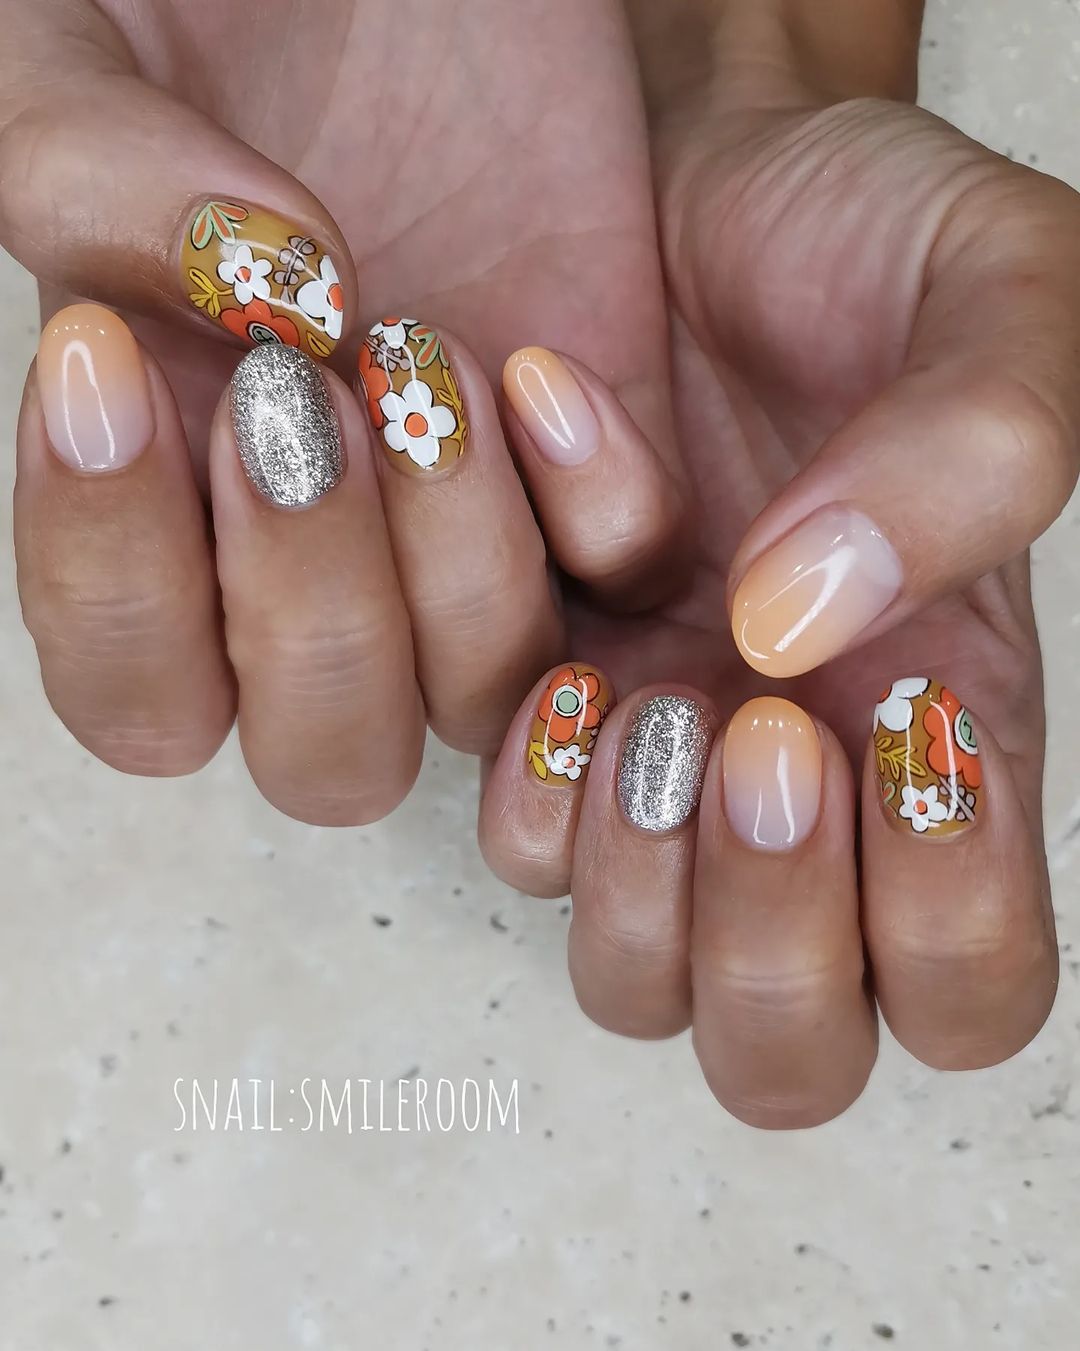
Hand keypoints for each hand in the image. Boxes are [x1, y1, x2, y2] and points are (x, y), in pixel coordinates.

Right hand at [5, 0, 684, 822]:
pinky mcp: (606, 471)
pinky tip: (548, 366)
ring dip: (456, 564)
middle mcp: (327, 557)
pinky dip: (597, 510)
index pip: (137, 685)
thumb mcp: (86, 40)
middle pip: (324, 754)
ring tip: (423, 349)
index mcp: (174, 505)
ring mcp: (476, 528)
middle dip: (313, 609)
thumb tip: (235, 295)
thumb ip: (74, 168)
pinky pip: (621, 587)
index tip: (117, 363)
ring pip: (477, 697)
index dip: (114, 580)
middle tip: (299, 396)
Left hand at [480, 6, 1076, 1125]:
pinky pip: (503, 808)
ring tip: (630, 681)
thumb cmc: (860, 236)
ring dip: (620, 860)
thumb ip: (975, 455)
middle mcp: (796, 785)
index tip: (910, 733)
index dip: (948, 927)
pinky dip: (518, 734)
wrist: (691, 171)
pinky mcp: (531, 694)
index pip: (966, 984)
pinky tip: (549, 594)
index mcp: (944, 738)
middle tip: (759, 740)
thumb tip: (806, 629)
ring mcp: (652, 756)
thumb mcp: (995, 289)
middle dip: (763, 936)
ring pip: (621, 969)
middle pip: (777, 1046)